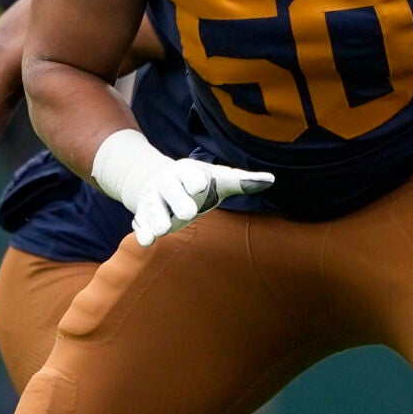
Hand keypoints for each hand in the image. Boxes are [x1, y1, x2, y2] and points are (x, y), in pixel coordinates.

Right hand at [90, 132, 271, 245]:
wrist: (157, 180)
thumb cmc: (197, 182)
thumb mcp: (218, 179)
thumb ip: (242, 181)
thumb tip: (271, 180)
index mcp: (187, 171)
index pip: (190, 174)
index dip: (195, 178)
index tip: (201, 184)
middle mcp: (167, 183)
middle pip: (170, 190)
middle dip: (178, 200)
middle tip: (189, 213)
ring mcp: (154, 199)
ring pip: (153, 208)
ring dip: (157, 218)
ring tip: (162, 230)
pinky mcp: (144, 215)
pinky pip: (141, 223)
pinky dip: (143, 232)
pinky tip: (147, 242)